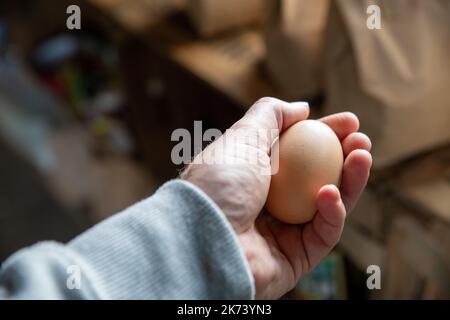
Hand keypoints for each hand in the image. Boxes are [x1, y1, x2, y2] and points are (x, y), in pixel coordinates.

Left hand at [182, 97, 371, 298]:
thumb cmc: (218, 184)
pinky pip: (323, 233)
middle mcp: (270, 202)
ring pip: (329, 205)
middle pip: (318, 178)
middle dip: (345, 157)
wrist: (201, 238)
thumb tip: (301, 108)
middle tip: (362, 141)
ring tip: (362, 157)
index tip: (350, 121)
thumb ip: (271, 116)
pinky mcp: (295, 258)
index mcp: (256, 174)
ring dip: (350, 181)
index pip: (300, 151)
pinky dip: (332, 212)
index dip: (326, 134)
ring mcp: (283, 231)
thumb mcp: (243, 137)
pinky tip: (330, 193)